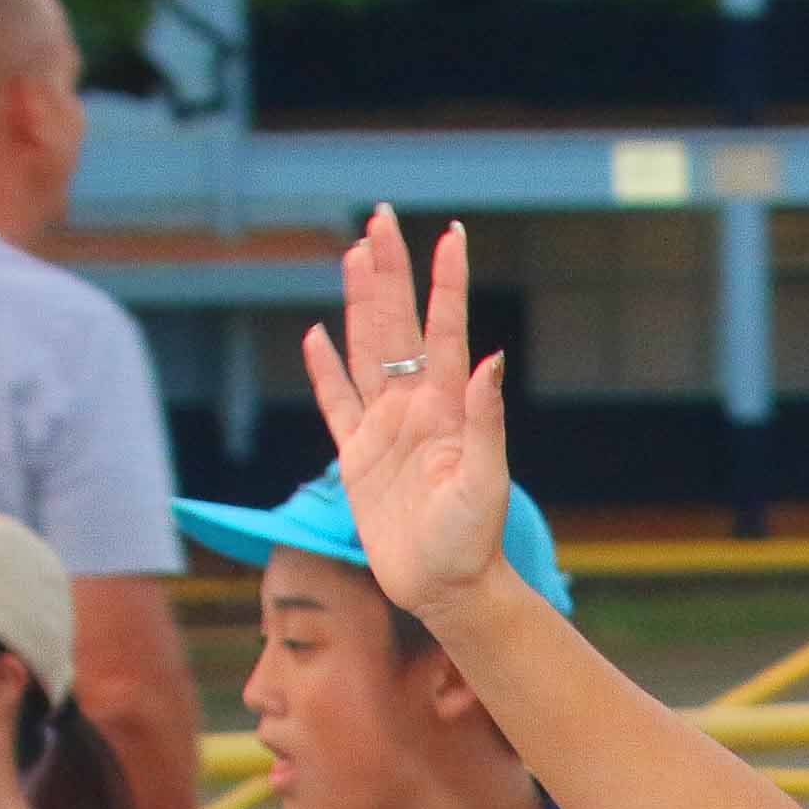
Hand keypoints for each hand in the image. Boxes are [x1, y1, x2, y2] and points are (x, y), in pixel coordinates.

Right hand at [304, 205, 513, 628]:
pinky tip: (316, 335)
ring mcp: (384, 430)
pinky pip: (336, 403)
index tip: (450, 234)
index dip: (445, 283)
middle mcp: (415, 409)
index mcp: (448, 409)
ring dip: (360, 303)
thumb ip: (485, 421)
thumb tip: (492, 358)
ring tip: (355, 254)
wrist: (447, 590)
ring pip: (366, 350)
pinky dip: (324, 370)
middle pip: (397, 325)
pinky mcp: (357, 459)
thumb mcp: (484, 482)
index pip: (446, 330)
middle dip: (389, 272)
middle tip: (380, 218)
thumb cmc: (473, 542)